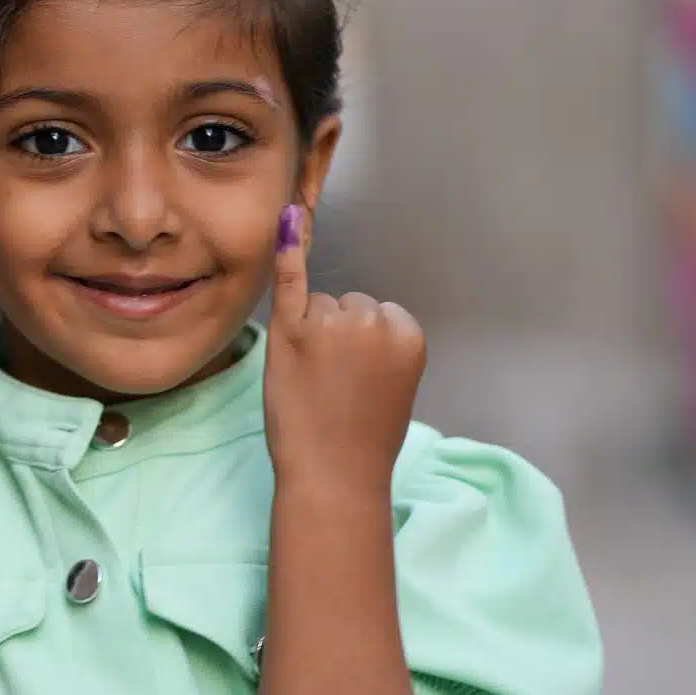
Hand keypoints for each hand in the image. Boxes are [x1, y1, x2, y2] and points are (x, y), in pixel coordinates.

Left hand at [263, 204, 425, 492]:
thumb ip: (383, 342)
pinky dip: (287, 252)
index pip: (377, 314)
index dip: (362, 348)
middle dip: (337, 336)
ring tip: (314, 381)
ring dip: (310, 333)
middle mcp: (372, 320)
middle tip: (332, 385)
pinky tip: (286, 220)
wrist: (334, 474)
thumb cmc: (363, 438)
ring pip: (318, 305)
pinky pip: (291, 282)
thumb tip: (364, 305)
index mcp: (408, 332)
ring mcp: (330, 323)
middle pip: (348, 305)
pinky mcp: (290, 333)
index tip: (360, 382)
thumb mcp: (394, 383)